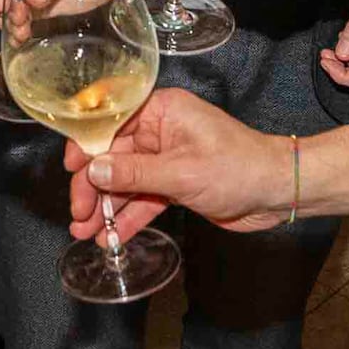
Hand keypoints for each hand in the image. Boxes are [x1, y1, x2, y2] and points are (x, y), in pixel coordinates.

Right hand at [74, 86, 294, 239]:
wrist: (278, 191)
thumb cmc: (239, 169)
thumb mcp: (181, 173)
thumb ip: (134, 173)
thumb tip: (93, 172)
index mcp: (162, 111)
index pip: (111, 122)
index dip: (86, 146)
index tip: (70, 171)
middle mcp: (160, 131)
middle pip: (112, 157)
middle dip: (93, 187)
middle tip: (78, 214)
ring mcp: (166, 159)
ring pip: (125, 182)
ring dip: (106, 208)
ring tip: (85, 233)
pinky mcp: (175, 184)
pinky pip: (143, 199)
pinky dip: (128, 217)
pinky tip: (111, 237)